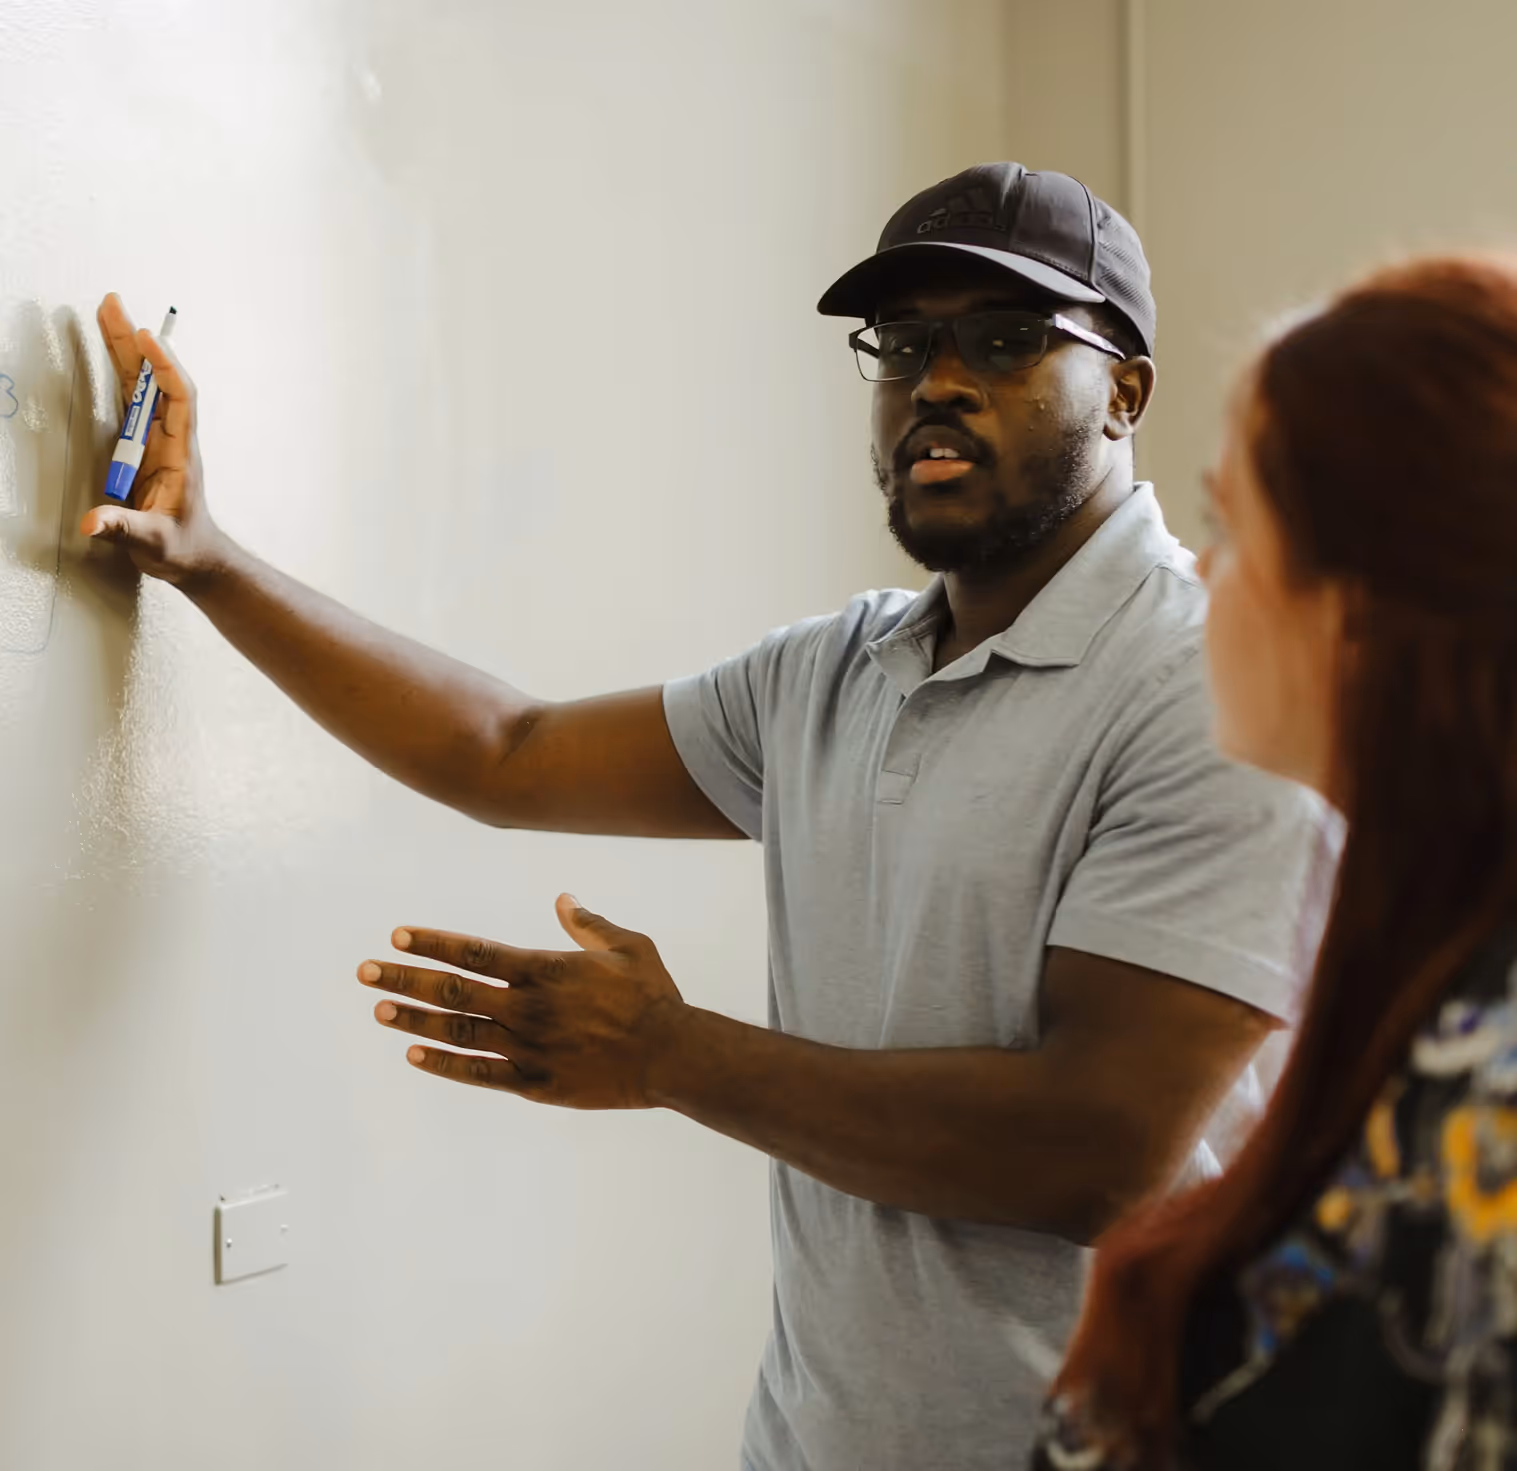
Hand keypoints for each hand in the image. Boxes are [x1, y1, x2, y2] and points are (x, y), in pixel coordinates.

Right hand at [79, 293, 224, 585]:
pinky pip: (130, 399)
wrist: (193, 558)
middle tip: (114, 304)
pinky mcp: (142, 445)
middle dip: (136, 342)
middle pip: (156, 381)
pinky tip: (110, 348)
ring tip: (106, 311)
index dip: (165, 368)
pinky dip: (119, 371)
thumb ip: (124, 528)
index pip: (179, 400)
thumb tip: (93, 522)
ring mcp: (156, 439)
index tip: (147, 339)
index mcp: (181, 454)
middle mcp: (171, 439)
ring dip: (125, 348)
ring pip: (142, 385)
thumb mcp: (152, 542)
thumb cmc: (181, 548)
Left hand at [358, 894, 686, 1109]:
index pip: (474, 951)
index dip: (433, 942)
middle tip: (365, 971)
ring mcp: (528, 1048)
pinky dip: (444, 1064)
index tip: (397, 935)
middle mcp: (528, 1007)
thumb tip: (562, 899)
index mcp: (545, 970)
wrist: (673, 1056)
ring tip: (379, 1008)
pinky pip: (480, 1074)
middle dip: (405, 977)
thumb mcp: (628, 946)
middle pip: (453, 990)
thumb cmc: (653, 997)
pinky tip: (414, 1054)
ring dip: (415, 1018)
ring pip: (458, 1031)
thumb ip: (589, 924)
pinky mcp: (535, 1083)